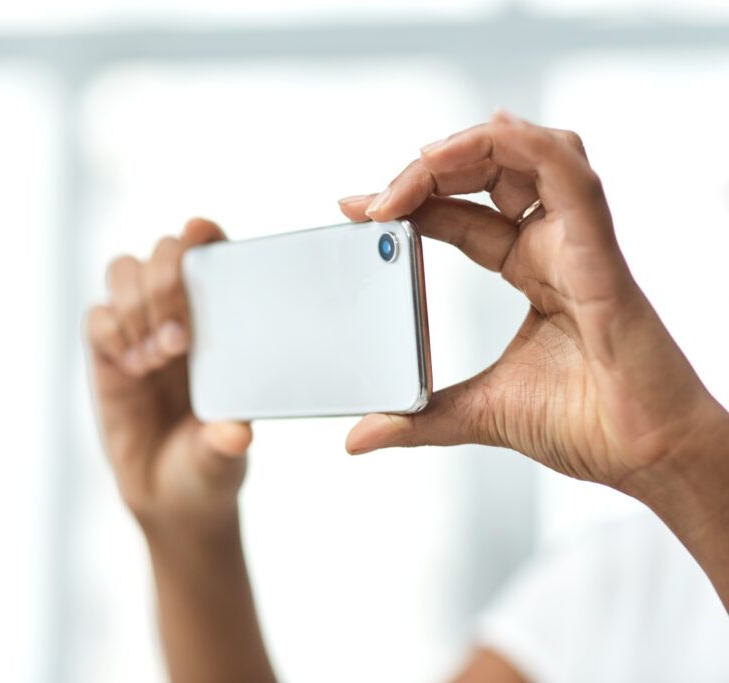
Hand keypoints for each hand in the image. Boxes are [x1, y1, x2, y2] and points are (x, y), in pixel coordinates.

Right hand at [85, 218, 251, 534]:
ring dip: (137, 305)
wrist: (169, 499)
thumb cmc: (209, 464)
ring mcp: (139, 331)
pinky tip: (134, 368)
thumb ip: (226, 441)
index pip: (209, 254)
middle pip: (161, 252)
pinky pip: (96, 317)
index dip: (203, 235)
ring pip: (123, 271)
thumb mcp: (224, 456)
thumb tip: (234, 433)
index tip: (200, 232)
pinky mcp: (105, 353)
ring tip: (159, 357)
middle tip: (181, 337)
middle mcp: (178, 315)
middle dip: (166, 280)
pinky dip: (112, 332)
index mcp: (220, 321)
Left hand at [337, 110, 727, 492]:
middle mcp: (556, 248)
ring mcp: (580, 246)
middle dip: (430, 170)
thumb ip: (419, 418)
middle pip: (491, 173)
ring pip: (533, 157)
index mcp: (532, 271)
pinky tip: (490, 134)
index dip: (410, 202)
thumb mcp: (479, 413)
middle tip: (378, 199)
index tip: (354, 209)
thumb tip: (360, 436)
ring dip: (471, 146)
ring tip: (420, 161)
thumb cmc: (590, 426)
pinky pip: (571, 180)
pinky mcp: (601, 257)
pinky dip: (531, 147)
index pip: (460, 215)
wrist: (650, 460)